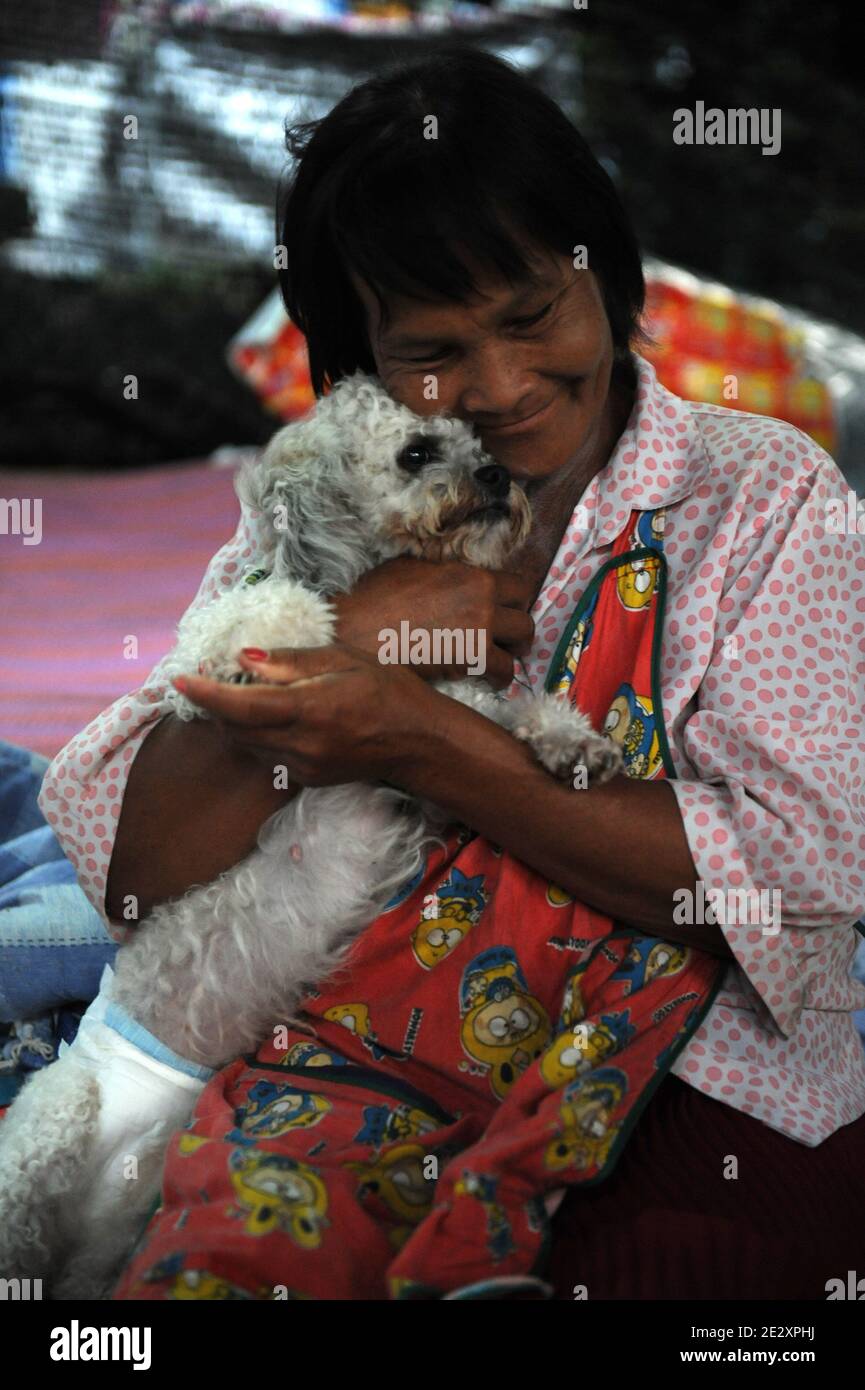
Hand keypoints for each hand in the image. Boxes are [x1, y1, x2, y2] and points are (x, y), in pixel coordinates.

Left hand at [170, 643, 435, 786]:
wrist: (419, 742)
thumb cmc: (388, 691)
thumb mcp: (345, 660)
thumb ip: (292, 661)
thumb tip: (244, 659)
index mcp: (311, 710)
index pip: (241, 705)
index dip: (205, 693)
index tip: (180, 677)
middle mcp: (301, 745)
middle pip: (234, 728)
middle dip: (214, 704)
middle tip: (210, 676)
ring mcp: (303, 767)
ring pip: (245, 744)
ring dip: (233, 719)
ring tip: (241, 692)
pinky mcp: (306, 779)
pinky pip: (265, 755)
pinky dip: (254, 733)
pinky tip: (270, 714)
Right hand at [331, 556, 534, 688]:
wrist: (355, 631)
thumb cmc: (372, 599)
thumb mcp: (408, 568)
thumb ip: (440, 572)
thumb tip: (447, 576)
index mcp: (468, 572)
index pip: (516, 582)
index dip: (512, 599)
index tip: (505, 611)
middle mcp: (482, 594)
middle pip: (526, 608)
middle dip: (518, 624)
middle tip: (508, 637)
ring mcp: (481, 624)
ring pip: (525, 637)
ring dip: (515, 649)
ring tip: (503, 658)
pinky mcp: (474, 655)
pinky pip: (506, 669)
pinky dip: (501, 677)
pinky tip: (490, 680)